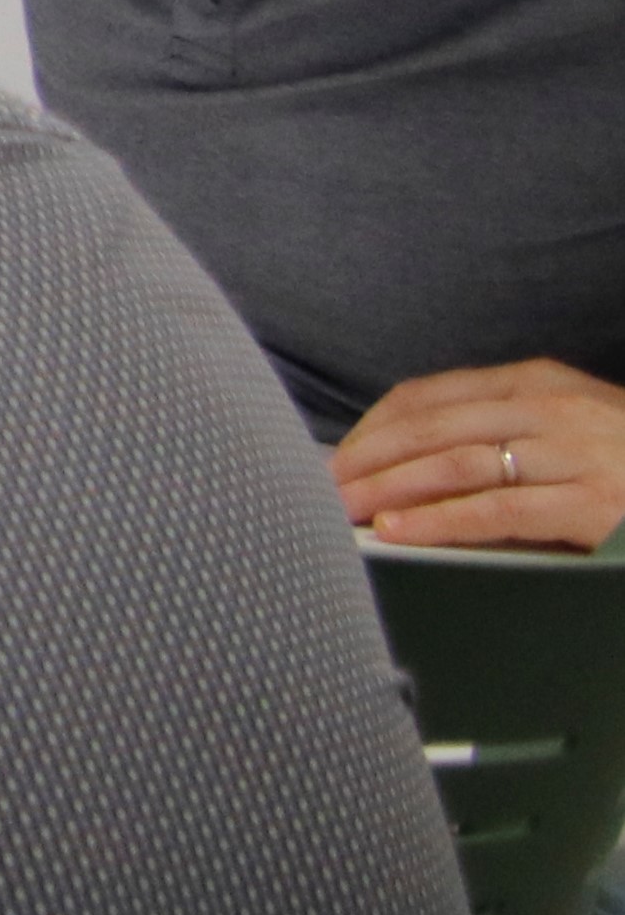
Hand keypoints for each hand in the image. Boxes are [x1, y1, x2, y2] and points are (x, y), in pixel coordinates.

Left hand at [338, 359, 624, 551]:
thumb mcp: (570, 425)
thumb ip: (507, 429)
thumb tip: (417, 462)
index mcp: (534, 382)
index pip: (428, 396)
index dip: (371, 428)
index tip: (334, 459)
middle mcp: (549, 408)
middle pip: (431, 429)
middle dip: (366, 460)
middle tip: (319, 489)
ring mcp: (573, 453)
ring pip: (456, 465)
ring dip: (388, 489)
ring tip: (341, 511)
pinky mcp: (596, 504)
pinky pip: (500, 511)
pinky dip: (440, 521)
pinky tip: (399, 531)